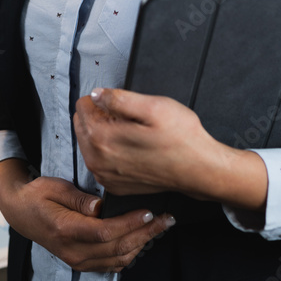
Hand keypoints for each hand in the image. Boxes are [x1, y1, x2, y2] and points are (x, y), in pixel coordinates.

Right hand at [0, 160, 174, 272]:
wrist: (20, 212)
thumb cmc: (38, 195)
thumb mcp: (55, 187)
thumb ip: (79, 198)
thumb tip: (100, 206)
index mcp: (66, 230)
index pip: (105, 232)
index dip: (130, 224)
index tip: (148, 211)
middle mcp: (73, 251)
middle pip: (117, 248)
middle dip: (146, 234)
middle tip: (167, 219)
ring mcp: (77, 260)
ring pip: (117, 259)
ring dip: (142, 244)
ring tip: (160, 226)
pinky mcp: (81, 262)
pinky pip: (111, 264)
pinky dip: (130, 253)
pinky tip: (142, 238)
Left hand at [75, 88, 268, 211]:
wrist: (199, 169)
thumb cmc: (181, 138)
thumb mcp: (153, 106)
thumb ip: (119, 98)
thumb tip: (97, 94)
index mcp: (104, 139)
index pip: (82, 107)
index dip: (99, 98)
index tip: (116, 100)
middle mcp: (99, 161)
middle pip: (81, 126)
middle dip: (97, 114)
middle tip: (125, 114)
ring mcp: (106, 177)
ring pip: (88, 144)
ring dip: (102, 132)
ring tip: (130, 129)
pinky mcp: (115, 185)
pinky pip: (100, 161)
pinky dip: (109, 151)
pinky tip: (130, 147)